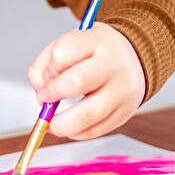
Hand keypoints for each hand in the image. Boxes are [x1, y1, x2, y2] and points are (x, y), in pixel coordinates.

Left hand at [27, 22, 146, 139]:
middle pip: (76, 82)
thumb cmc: (95, 53)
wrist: (133, 59)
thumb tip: (41, 95)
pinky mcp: (125, 113)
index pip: (62, 54)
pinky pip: (95, 130)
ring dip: (61, 124)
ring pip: (86, 115)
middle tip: (45, 99)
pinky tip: (71, 125)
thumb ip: (45, 65)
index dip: (48, 69)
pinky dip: (76, 133)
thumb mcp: (70, 44)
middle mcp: (114, 64)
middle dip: (52, 94)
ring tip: (53, 122)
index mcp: (97, 41)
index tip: (47, 77)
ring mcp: (123, 91)